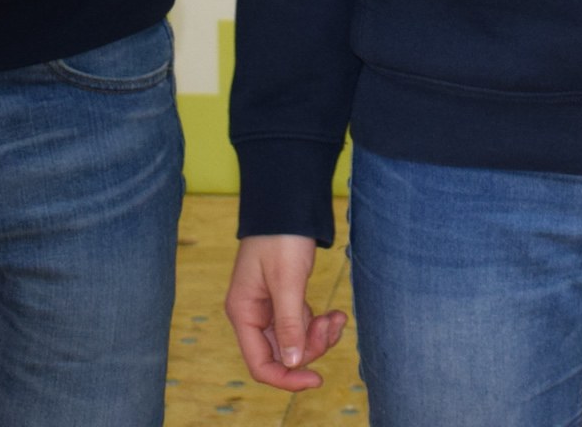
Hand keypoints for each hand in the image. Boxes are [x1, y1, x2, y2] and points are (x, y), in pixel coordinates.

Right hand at [224, 233, 346, 391]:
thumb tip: (293, 363)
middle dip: (310, 348)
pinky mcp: (284, 299)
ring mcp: (268, 308)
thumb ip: (289, 323)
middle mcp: (253, 315)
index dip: (287, 378)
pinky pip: (302, 325)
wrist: (287, 203)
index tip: (317, 378)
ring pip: (295, 341)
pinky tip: (335, 314)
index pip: (261, 364)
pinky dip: (319, 324)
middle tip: (333, 326)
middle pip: (281, 354)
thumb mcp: (288, 281)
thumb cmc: (281, 238)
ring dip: (319, 336)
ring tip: (337, 317)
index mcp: (244, 313)